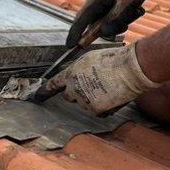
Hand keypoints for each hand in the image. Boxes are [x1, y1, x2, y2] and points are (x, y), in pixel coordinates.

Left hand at [40, 43, 159, 114]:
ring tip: (107, 88)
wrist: (130, 69)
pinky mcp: (94, 109)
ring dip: (91, 99)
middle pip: (68, 96)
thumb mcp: (90, 59)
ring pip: (84, 103)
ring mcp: (83, 99)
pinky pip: (96, 111)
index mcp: (71, 73)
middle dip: (75, 93)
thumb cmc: (114, 60)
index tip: (38, 94)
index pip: (54, 83)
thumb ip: (79, 69)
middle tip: (91, 87)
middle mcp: (73, 88)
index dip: (46, 89)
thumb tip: (76, 75)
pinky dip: (102, 107)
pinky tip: (111, 97)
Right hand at [67, 0, 162, 47]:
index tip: (70, 46)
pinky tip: (136, 7)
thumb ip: (115, 19)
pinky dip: (124, 14)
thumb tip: (104, 33)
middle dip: (111, 27)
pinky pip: (113, 12)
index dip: (74, 34)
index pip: (79, 21)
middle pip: (96, 22)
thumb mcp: (126, 1)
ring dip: (122, 19)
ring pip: (107, 18)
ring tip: (136, 10)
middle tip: (127, 24)